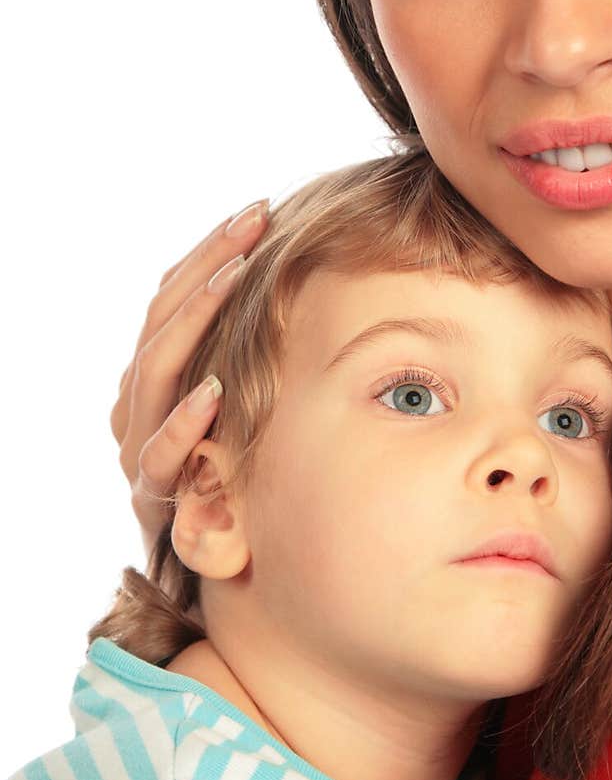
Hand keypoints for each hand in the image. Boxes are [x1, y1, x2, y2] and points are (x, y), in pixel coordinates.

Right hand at [111, 200, 269, 555]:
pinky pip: (161, 456)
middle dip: (206, 266)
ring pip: (153, 374)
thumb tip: (305, 286)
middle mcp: (137, 404)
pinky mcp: (152, 499)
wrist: (228, 568)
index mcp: (154, 375)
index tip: (258, 211)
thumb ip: (252, 353)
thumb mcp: (246, 405)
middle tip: (253, 222)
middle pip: (160, 322)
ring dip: (194, 321)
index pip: (171, 297)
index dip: (209, 251)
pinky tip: (215, 391)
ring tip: (234, 276)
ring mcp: (140, 448)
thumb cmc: (245, 473)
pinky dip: (185, 424)